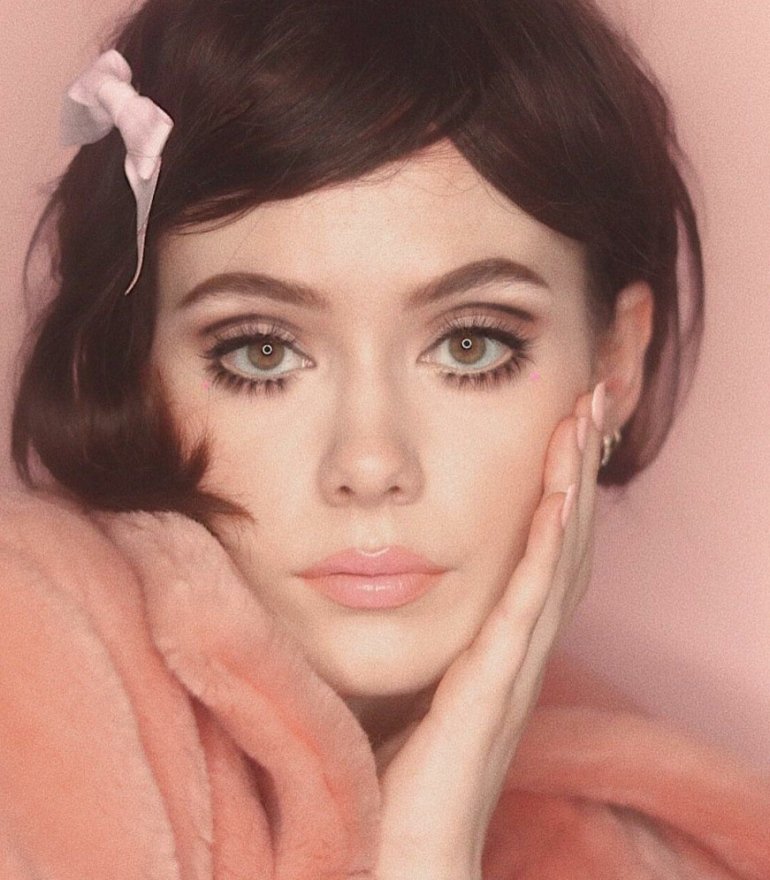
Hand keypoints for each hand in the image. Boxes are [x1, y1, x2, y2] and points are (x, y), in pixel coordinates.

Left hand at [373, 384, 605, 879]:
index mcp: (501, 642)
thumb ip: (414, 630)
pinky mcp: (495, 687)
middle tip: (592, 400)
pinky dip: (548, 549)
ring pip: (559, 560)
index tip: (562, 424)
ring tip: (584, 422)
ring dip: (572, 488)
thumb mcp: (409, 679)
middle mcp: (520, 646)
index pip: (542, 550)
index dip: (558, 487)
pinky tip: (556, 500)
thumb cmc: (400, 771)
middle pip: (565, 542)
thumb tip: (376, 576)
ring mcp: (514, 666)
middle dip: (578, 468)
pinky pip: (529, 604)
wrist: (405, 855)